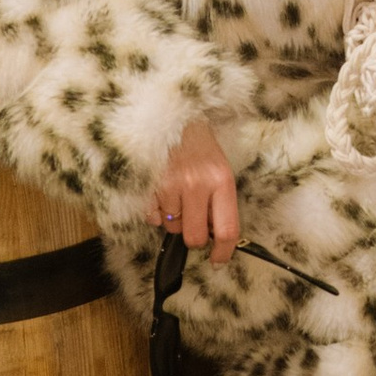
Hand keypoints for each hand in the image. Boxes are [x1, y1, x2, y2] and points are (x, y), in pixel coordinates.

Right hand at [150, 118, 240, 264]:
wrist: (173, 115)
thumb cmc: (200, 146)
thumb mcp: (220, 170)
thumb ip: (219, 203)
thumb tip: (214, 237)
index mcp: (221, 181)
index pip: (227, 230)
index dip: (223, 252)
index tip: (218, 260)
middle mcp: (197, 184)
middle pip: (195, 237)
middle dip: (193, 237)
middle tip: (193, 222)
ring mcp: (171, 185)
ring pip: (171, 227)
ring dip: (174, 219)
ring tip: (177, 194)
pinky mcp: (148, 185)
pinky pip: (152, 217)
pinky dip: (156, 211)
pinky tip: (162, 192)